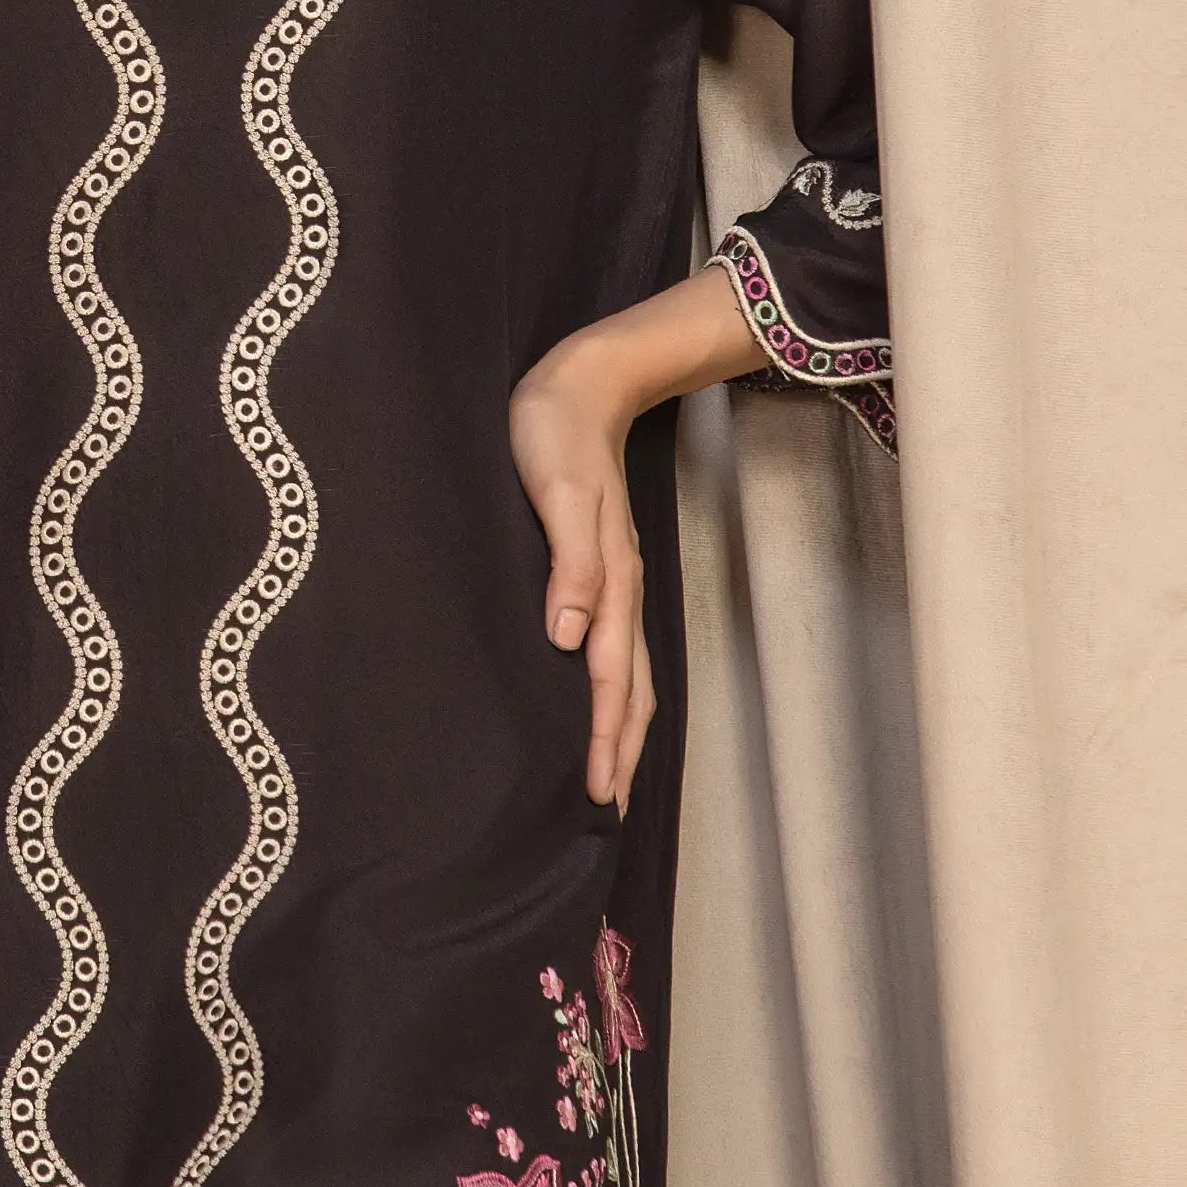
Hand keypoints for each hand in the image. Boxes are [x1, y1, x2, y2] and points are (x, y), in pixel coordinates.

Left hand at [507, 339, 657, 813]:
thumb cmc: (556, 432)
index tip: (601, 791)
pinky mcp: (596, 562)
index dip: (607, 734)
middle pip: (630, 684)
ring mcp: (612, 576)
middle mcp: (617, 586)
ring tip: (612, 770)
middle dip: (623, 746)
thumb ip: (571, 561)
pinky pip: (611, 640)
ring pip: (626, 667)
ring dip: (622, 722)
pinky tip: (595, 694)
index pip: (610, 675)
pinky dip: (611, 683)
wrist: (580, 380)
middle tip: (609, 807)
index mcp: (609, 577)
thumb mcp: (559, 491)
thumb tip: (566, 637)